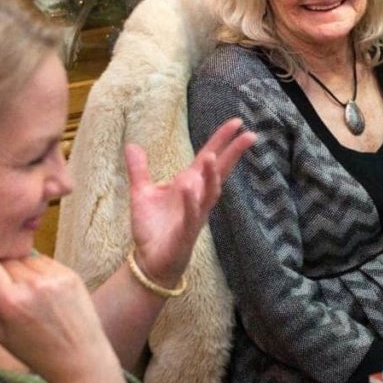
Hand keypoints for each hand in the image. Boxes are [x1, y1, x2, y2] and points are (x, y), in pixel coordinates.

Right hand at [0, 256, 117, 382]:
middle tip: (7, 288)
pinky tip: (45, 291)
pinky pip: (44, 262)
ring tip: (30, 292)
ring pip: (25, 258)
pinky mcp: (70, 273)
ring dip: (21, 270)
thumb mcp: (1, 334)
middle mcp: (32, 284)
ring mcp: (53, 277)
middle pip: (4, 260)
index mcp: (10, 301)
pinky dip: (40, 272)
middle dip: (1, 271)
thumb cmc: (37, 352)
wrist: (79, 358)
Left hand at [126, 118, 254, 287]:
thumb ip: (139, 169)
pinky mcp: (186, 231)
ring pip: (209, 193)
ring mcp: (195, 214)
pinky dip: (191, 201)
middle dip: (233, 154)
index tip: (237, 122)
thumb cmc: (152, 228)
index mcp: (189, 184)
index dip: (222, 140)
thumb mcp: (141, 193)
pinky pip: (191, 215)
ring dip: (211, 176)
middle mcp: (197, 197)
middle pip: (220, 171)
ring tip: (212, 156)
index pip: (208, 157)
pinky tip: (189, 187)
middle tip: (250, 135)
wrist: (149, 260)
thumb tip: (131, 145)